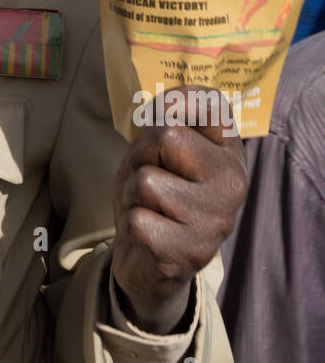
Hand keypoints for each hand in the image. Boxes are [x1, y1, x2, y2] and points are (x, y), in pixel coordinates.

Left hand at [112, 85, 246, 332]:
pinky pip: (137, 219)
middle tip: (145, 176)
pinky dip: (130, 224)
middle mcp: (232, 183)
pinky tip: (147, 234)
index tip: (160, 115)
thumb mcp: (161, 154)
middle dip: (140, 154)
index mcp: (230, 153)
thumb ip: (165, 127)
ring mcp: (215, 219)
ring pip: (146, 180)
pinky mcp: (190, 252)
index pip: (211, 104)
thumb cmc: (156, 194)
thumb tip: (157, 111)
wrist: (153, 262)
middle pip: (166, 135)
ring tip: (146, 207)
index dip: (177, 100)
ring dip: (130, 193)